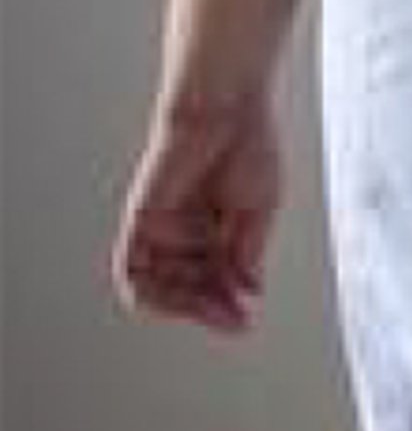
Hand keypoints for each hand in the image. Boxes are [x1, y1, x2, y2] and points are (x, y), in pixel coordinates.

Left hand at [114, 94, 279, 333]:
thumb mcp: (259, 210)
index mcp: (215, 229)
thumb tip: (249, 292)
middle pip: (185, 289)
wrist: (226, 109)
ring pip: (158, 286)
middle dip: (208, 309)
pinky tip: (187, 294)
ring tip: (217, 308)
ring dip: (185, 303)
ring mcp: (160, 229)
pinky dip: (153, 288)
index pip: (213, 281)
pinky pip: (132, 269)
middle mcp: (183, 234)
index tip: (246, 322)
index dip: (226, 305)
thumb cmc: (247, 147)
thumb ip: (247, 253)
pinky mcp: (139, 221)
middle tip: (235, 321)